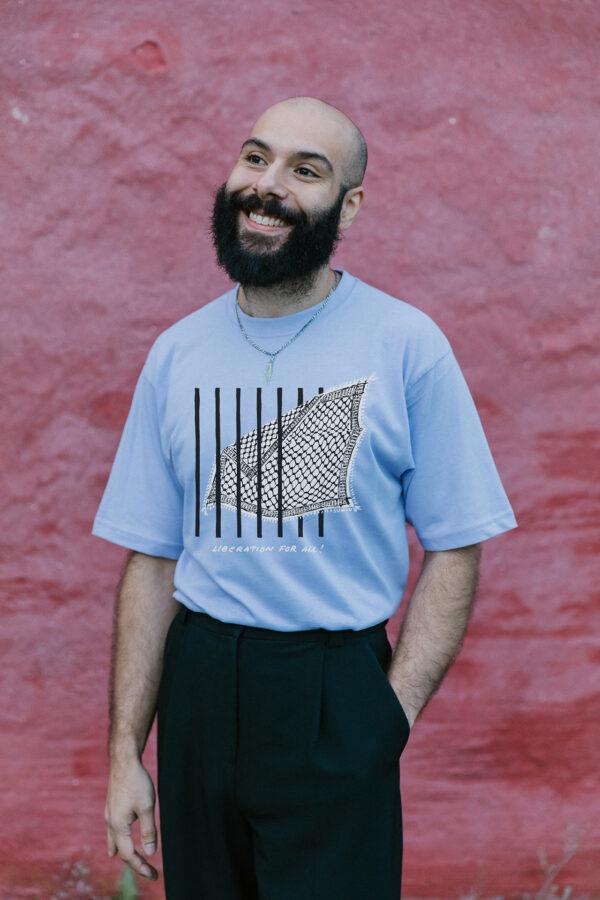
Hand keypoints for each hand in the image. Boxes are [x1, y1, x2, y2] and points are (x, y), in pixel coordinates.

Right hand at [105, 757, 158, 880]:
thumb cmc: (137, 782)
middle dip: (135, 863)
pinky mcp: (112, 807)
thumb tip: (151, 853)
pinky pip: (112, 831)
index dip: (141, 867)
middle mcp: (110, 823)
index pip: (129, 855)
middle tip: (149, 872)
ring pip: (114, 841)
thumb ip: (149, 831)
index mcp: (118, 826)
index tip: (154, 876)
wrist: (124, 761)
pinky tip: (116, 842)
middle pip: (122, 851)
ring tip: (129, 862)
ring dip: (124, 853)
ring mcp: (109, 815)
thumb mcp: (147, 807)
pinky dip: (117, 841)